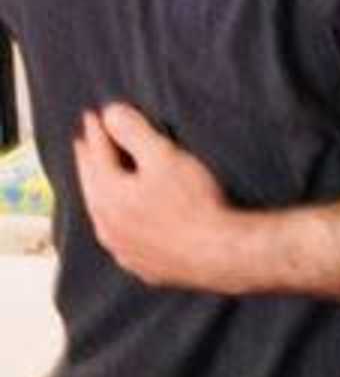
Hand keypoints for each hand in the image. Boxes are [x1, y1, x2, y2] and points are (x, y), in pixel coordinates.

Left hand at [72, 104, 254, 294]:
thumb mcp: (164, 157)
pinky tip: (123, 222)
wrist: (217, 252)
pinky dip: (116, 221)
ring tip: (98, 180)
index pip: (97, 156)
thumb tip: (110, 112)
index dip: (97, 133)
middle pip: (92, 186)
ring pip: (101, 214)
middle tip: (84, 143)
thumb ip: (134, 132)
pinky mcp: (139, 264)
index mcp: (108, 195)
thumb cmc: (193, 202)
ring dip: (98, 193)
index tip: (93, 115)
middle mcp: (106, 224)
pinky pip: (118, 237)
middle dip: (88, 161)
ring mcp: (121, 248)